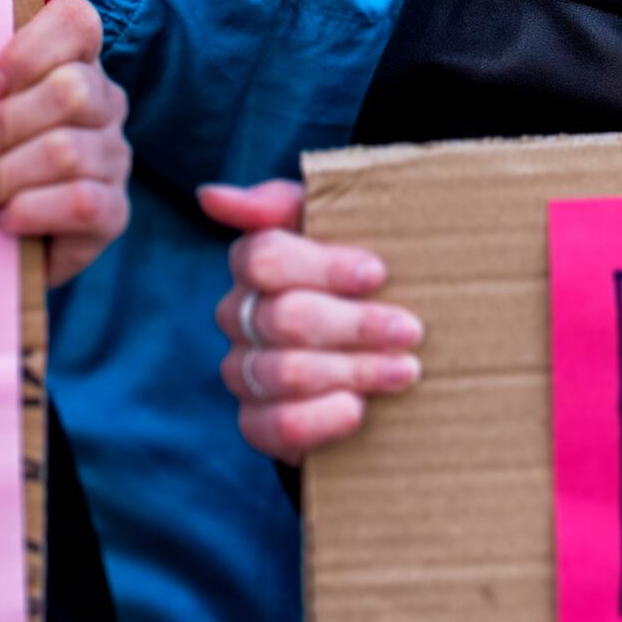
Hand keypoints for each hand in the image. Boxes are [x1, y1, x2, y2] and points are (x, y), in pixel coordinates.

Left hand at [0, 0, 131, 283]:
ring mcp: (114, 158)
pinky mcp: (113, 214)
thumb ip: (18, 8)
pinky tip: (1, 221)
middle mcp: (103, 103)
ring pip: (67, 150)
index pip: (78, 22)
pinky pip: (82, 202)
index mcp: (73, 60)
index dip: (30, 47)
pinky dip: (31, 210)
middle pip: (68, 91)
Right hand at [208, 180, 422, 462]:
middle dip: (356, 325)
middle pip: (285, 318)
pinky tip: (359, 408)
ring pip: (289, 372)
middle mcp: (237, 317)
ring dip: (356, 371)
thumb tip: (211, 196)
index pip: (265, 258)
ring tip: (404, 370)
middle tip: (410, 331)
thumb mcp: (333, 229)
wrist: (372, 359)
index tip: (377, 274)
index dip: (324, 266)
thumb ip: (281, 203)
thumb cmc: (357, 282)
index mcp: (253, 265)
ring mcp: (243, 372)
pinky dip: (325, 417)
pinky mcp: (256, 424)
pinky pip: (279, 425)